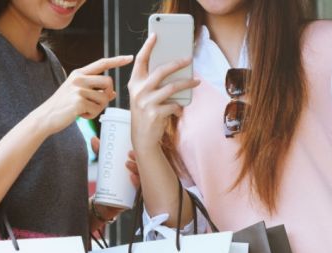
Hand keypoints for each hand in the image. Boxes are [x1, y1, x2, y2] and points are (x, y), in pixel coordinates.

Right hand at [33, 55, 133, 135]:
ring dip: (98, 108)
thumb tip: (113, 93)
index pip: (102, 63)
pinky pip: (97, 110)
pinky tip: (79, 115)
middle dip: (107, 95)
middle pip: (108, 82)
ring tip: (84, 110)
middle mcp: (79, 78)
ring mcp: (78, 89)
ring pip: (104, 98)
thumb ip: (95, 91)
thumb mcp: (78, 94)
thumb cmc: (63, 106)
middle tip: (96, 104)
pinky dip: (91, 116)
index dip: (117, 60)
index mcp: (79, 73)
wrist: (46, 117)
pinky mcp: (79, 101)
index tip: (129, 57)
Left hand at [88, 139, 139, 226]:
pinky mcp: (135, 198)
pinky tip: (132, 177)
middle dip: (139, 159)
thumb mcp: (105, 166)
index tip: (132, 146)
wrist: (104, 203)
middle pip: (146, 167)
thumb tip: (93, 139)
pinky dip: (136, 182)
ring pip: (143, 177)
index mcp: (136, 168)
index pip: (143, 158)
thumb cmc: (108, 181)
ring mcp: (138, 188)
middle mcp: (140, 178)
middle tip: (129, 154)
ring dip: (137, 169)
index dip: (141, 151)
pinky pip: (140, 191)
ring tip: (127, 164)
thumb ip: (100, 153)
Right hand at [128, 33, 200, 153]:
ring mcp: (146, 102)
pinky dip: (179, 106)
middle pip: (161, 71)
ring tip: (197, 81)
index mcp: (134, 83)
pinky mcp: (155, 113)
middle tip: (189, 59)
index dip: (148, 47)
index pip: (140, 60)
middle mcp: (138, 91)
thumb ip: (153, 83)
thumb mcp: (144, 96)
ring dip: (187, 83)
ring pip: (172, 87)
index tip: (156, 35)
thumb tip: (174, 70)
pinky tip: (180, 108)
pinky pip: (174, 105)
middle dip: (177, 63)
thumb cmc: (146, 113)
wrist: (142, 137)